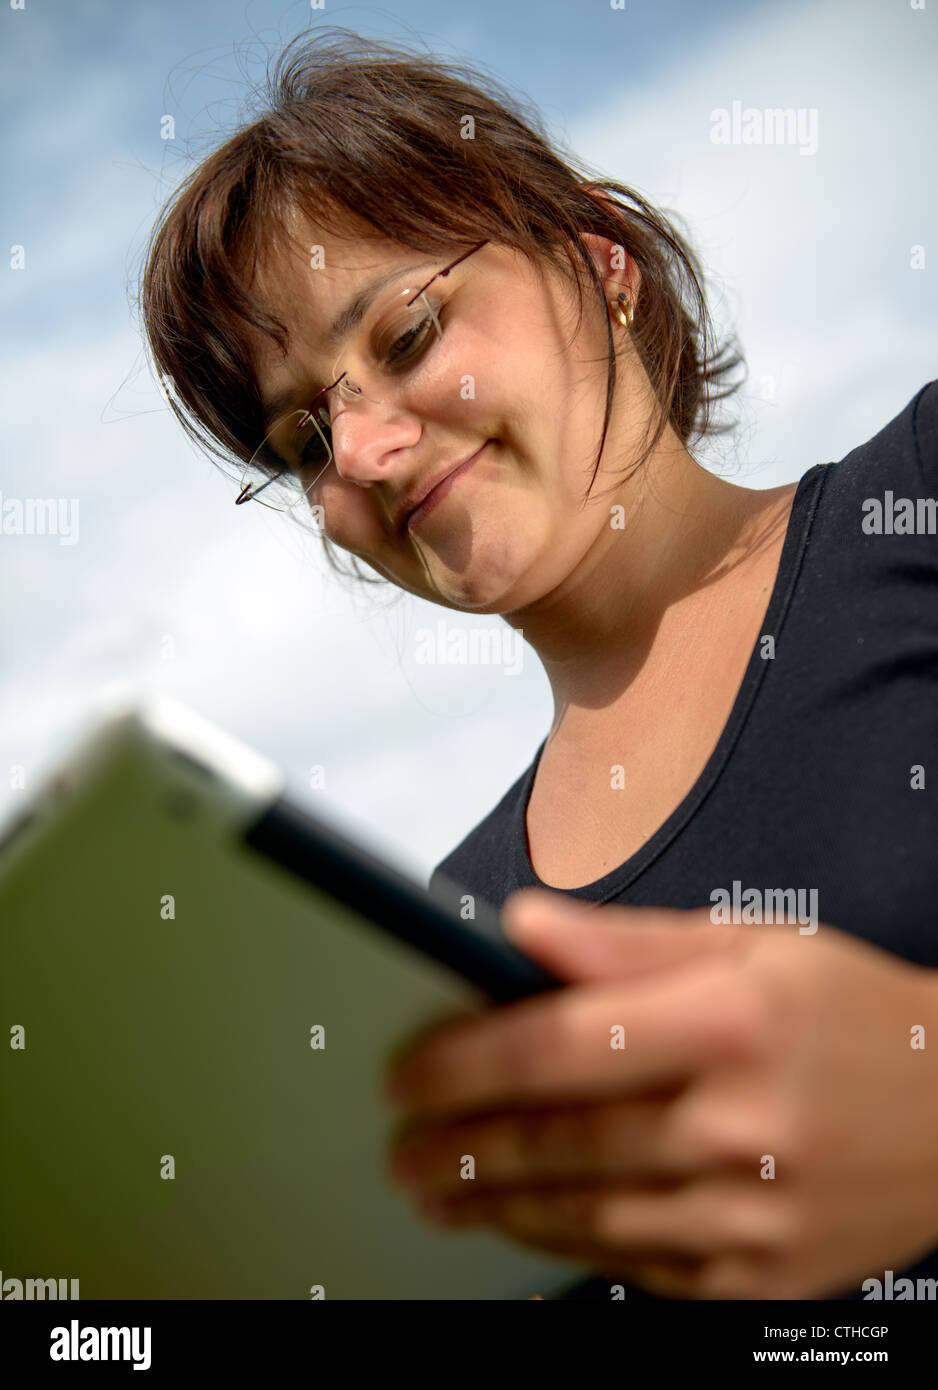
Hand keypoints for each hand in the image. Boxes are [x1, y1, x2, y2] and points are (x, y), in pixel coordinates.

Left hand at [385, 888, 937, 1298]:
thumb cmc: (852, 1014)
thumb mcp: (754, 944)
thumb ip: (625, 941)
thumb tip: (523, 923)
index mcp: (732, 1019)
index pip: (559, 1043)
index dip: (465, 1062)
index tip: (408, 1074)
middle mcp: (741, 1122)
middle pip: (559, 1140)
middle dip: (459, 1147)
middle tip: (400, 1148)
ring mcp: (752, 1213)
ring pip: (586, 1215)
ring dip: (495, 1207)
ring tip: (436, 1193)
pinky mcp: (761, 1276)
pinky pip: (639, 1267)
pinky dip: (568, 1248)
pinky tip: (524, 1229)